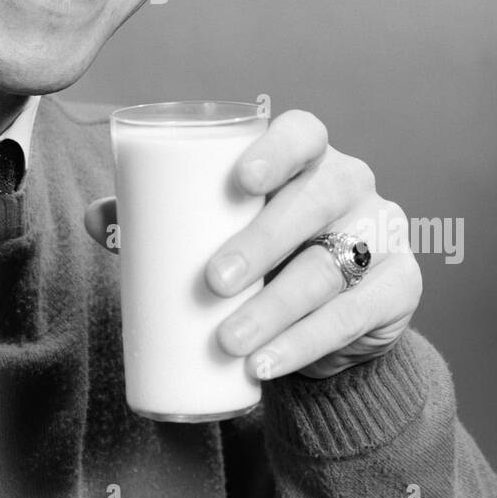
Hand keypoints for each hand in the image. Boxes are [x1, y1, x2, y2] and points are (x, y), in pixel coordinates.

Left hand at [84, 110, 421, 380]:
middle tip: (214, 282)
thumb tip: (97, 217)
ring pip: (334, 266)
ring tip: (230, 341)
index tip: (240, 180)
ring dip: (278, 308)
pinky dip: (309, 342)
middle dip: (264, 240)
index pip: (304, 132)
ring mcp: (382, 235)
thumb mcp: (219, 231)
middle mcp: (351, 185)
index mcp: (308, 158)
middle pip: (317, 199)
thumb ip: (163, 220)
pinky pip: (360, 313)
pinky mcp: (399, 288)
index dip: (276, 149)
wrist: (326, 321)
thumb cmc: (264, 257)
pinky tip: (269, 364)